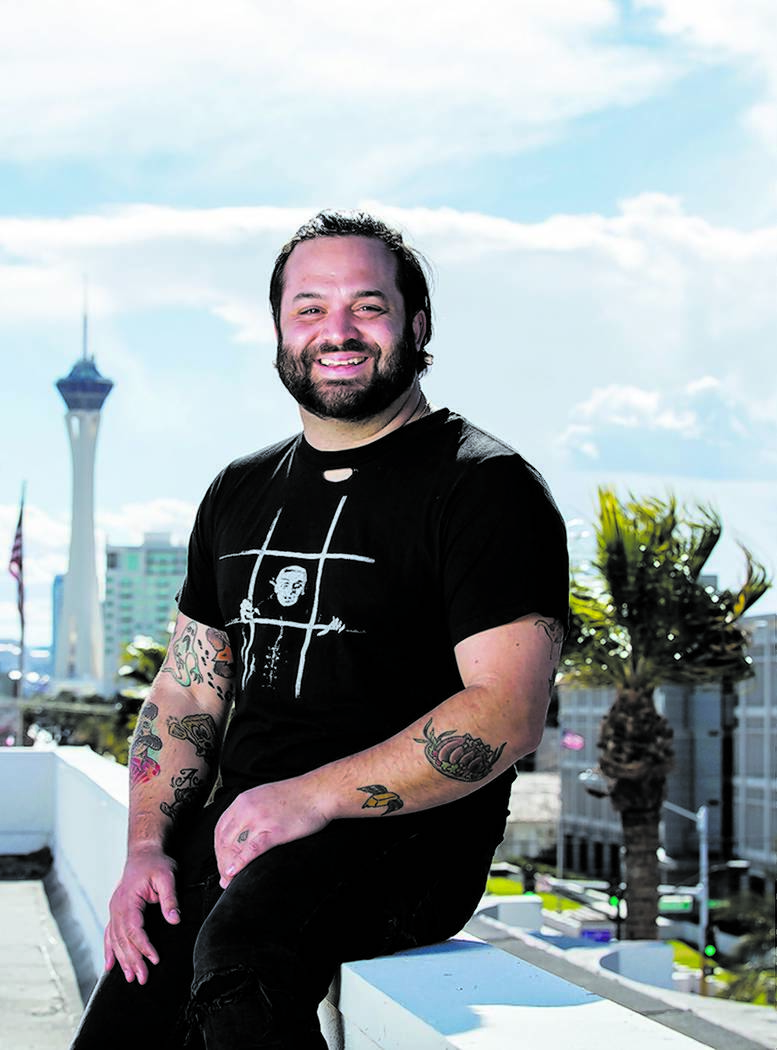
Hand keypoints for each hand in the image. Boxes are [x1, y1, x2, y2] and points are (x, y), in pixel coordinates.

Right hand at [104, 845, 179, 984]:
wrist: (143, 851)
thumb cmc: (156, 863)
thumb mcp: (167, 876)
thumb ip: (169, 898)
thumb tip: (174, 920)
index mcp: (127, 900)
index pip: (134, 929)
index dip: (143, 946)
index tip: (154, 959)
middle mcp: (116, 907)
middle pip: (122, 939)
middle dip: (132, 960)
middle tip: (142, 979)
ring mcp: (114, 909)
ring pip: (114, 939)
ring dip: (121, 959)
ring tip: (130, 978)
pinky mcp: (116, 910)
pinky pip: (109, 934)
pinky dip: (109, 950)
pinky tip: (109, 966)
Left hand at [214, 778, 329, 888]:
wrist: (319, 792)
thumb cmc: (297, 796)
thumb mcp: (265, 796)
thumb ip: (250, 810)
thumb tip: (241, 832)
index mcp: (243, 800)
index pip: (220, 829)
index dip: (217, 850)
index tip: (221, 863)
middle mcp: (247, 808)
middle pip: (223, 841)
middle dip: (221, 862)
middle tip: (224, 878)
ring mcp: (260, 819)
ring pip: (234, 848)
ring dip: (228, 867)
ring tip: (229, 881)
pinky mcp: (274, 831)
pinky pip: (251, 850)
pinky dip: (239, 863)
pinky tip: (234, 873)